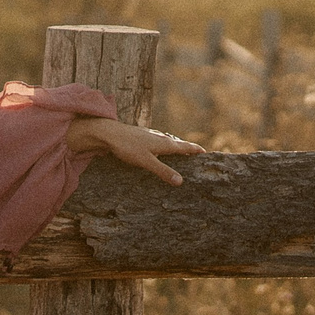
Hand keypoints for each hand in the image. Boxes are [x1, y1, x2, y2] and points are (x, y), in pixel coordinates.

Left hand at [65, 116, 202, 185]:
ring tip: (180, 153)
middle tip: (196, 154)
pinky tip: (159, 149)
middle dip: (187, 149)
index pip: (185, 147)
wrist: (108, 133)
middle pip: (178, 143)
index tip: (205, 152)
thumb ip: (163, 171)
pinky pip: (158, 141)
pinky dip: (164, 146)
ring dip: (175, 146)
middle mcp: (160, 137)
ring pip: (167, 141)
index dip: (195, 150)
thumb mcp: (147, 162)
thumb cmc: (127, 147)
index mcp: (164, 143)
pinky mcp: (142, 136)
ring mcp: (150, 135)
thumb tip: (181, 182)